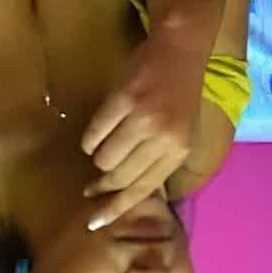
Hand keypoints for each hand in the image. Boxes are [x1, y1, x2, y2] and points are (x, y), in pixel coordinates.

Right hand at [80, 32, 207, 230]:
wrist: (179, 51)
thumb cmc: (178, 96)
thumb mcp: (180, 134)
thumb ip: (159, 161)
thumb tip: (126, 191)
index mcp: (179, 152)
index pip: (143, 190)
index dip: (116, 208)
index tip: (95, 221)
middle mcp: (163, 139)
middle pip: (119, 177)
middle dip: (102, 183)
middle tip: (92, 185)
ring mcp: (142, 119)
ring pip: (102, 157)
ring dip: (97, 155)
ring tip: (106, 144)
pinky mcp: (122, 100)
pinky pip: (93, 133)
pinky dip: (91, 137)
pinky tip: (99, 130)